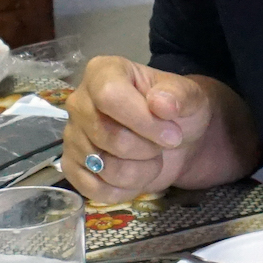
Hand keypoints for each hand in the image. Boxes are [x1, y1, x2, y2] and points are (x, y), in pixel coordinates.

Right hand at [61, 56, 211, 205]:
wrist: (172, 140)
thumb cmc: (176, 112)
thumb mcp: (190, 97)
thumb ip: (179, 95)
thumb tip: (160, 104)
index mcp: (103, 72)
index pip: (109, 96)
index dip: (143, 121)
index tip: (172, 134)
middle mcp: (80, 102)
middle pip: (109, 136)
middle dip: (147, 149)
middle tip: (161, 144)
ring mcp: (72, 136)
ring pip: (104, 167)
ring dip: (140, 171)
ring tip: (149, 158)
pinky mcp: (72, 167)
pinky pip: (94, 189)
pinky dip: (124, 190)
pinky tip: (136, 175)